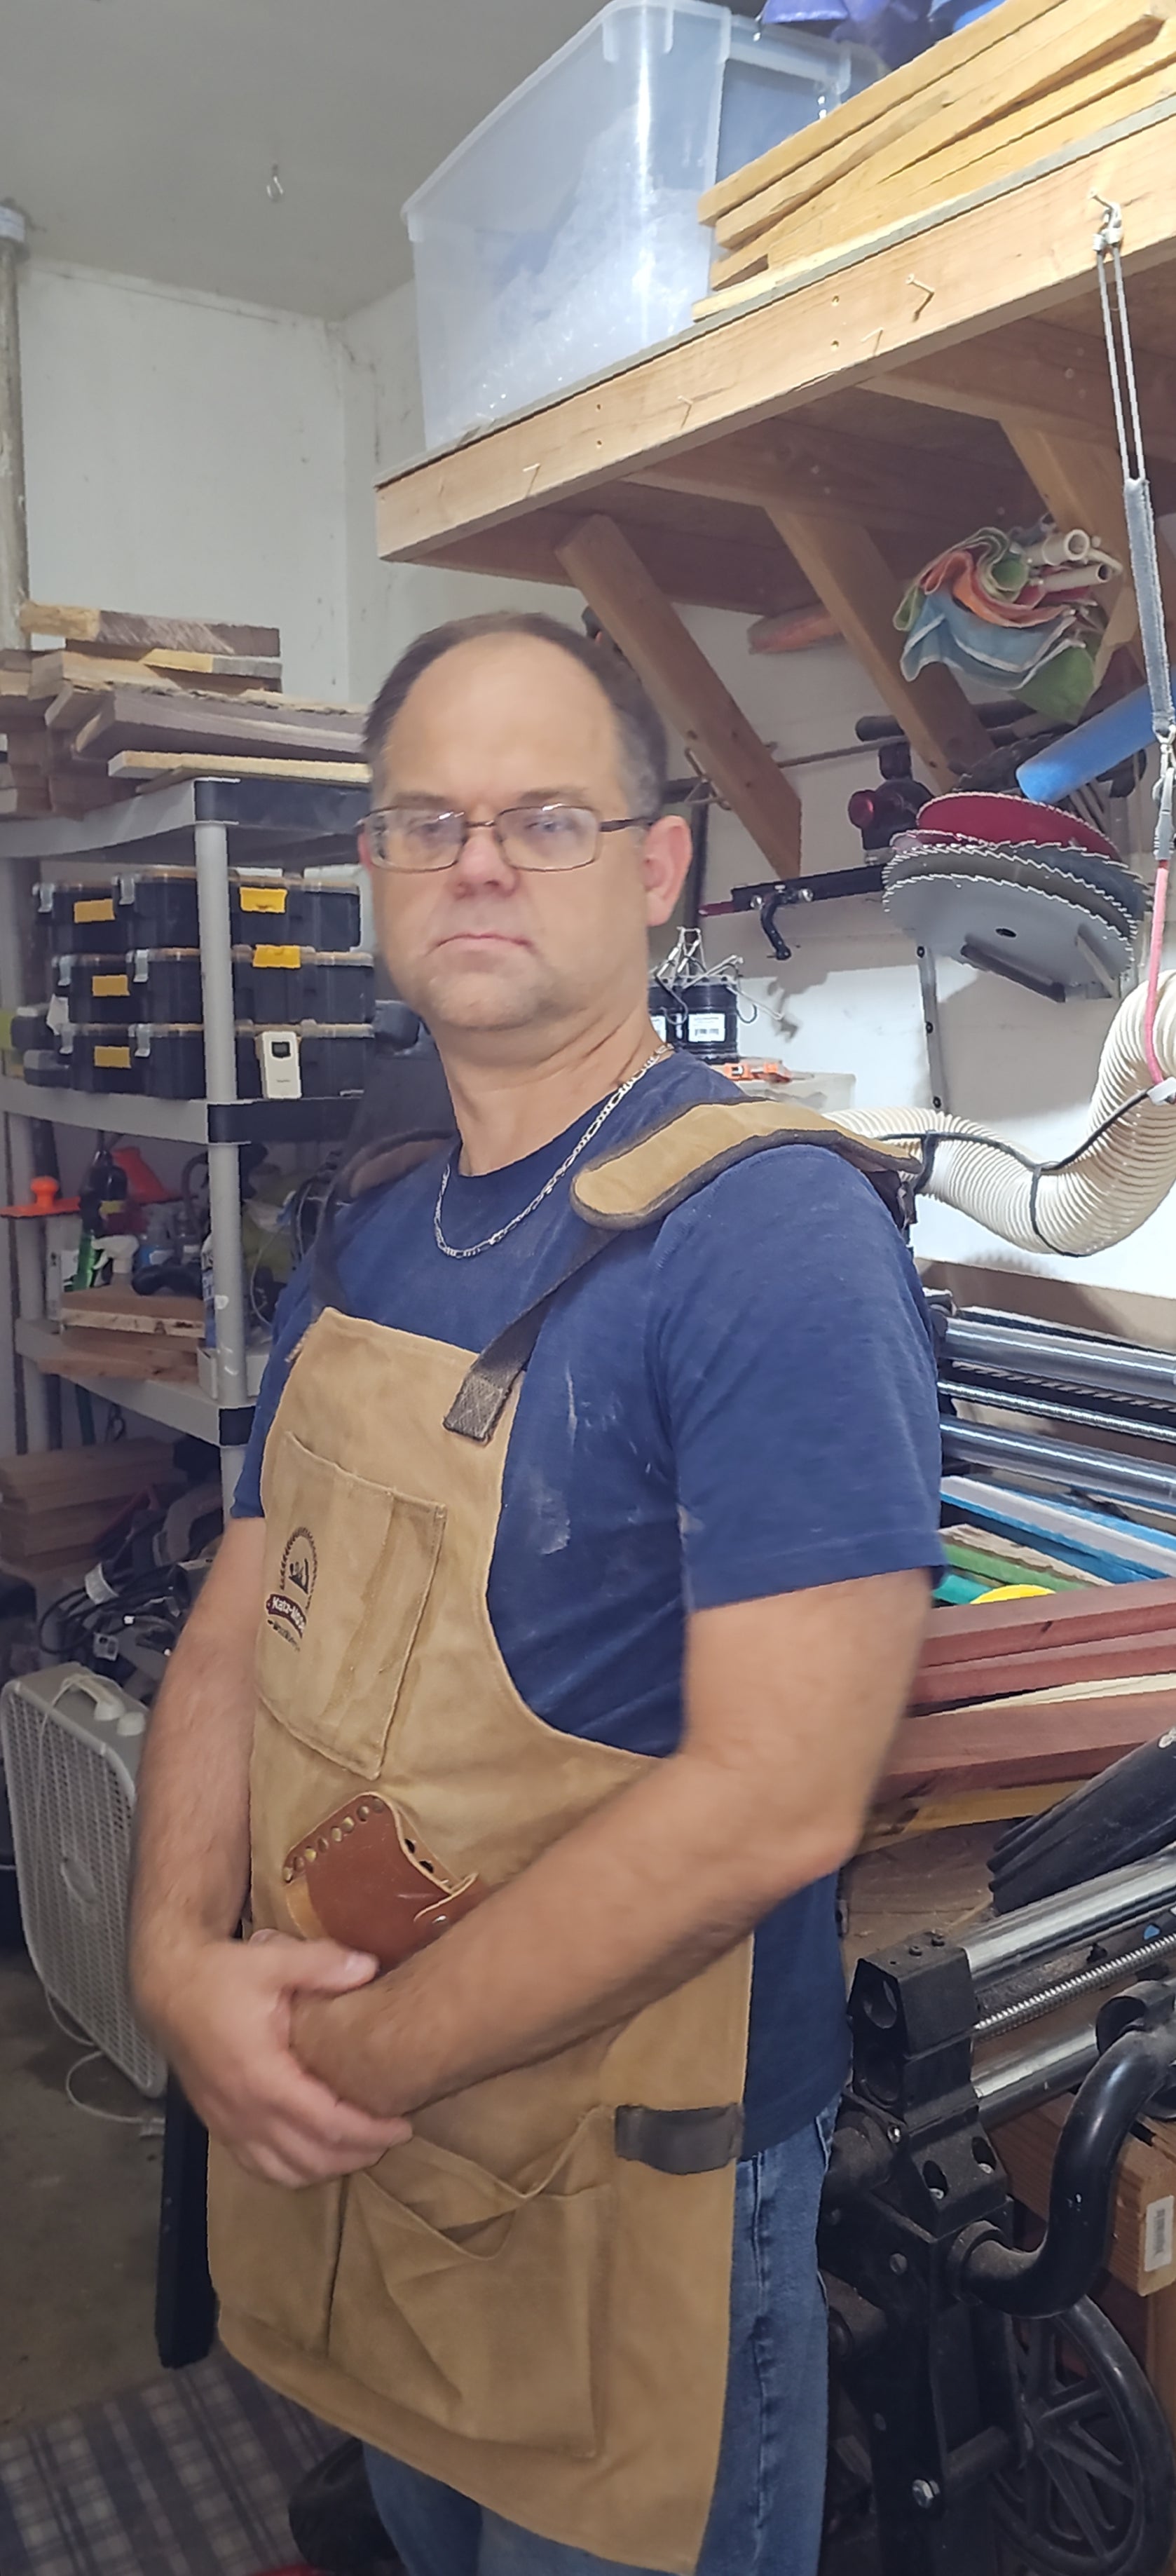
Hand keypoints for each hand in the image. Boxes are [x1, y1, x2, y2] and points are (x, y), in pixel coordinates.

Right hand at [144, 1930, 411, 2186]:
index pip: (326, 2123)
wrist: (166, 1989)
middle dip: (357, 2154)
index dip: (369, 2131)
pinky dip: (291, 2171)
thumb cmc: (218, 1976)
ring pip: (284, 2171)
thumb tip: (369, 1967)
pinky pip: (258, 2167)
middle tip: (392, 2138)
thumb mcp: (270, 1960)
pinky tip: (314, 2158)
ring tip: (362, 2150)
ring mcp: (228, 2124)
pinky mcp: (219, 2126)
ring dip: (327, 2169)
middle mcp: (244, 2111)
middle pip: (311, 2157)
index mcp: (262, 2076)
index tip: (403, 2126)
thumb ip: (321, 1964)